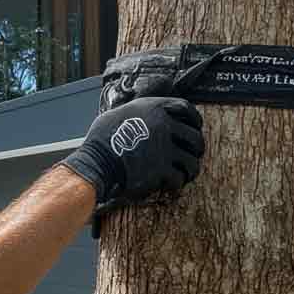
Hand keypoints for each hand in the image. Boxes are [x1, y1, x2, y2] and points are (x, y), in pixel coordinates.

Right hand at [62, 97, 204, 205]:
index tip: (196, 127)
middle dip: (198, 148)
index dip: (194, 118)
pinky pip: (179, 177)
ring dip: (191, 169)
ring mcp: (164, 147)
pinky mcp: (162, 169)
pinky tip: (171, 185)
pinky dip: (177, 183)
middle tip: (194, 155)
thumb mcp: (118, 115)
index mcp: (152, 108)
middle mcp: (162, 124)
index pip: (185, 108)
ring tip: (186, 174)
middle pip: (194, 136)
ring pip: (192, 160)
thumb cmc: (101, 140)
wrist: (95, 163)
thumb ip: (136, 113)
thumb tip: (141, 115)